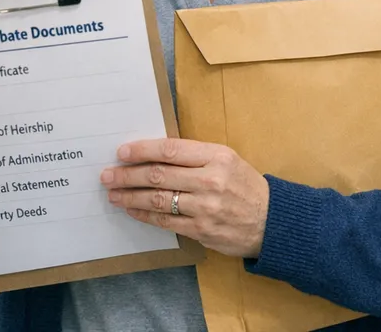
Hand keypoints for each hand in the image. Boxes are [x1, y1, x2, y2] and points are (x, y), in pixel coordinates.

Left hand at [101, 138, 269, 258]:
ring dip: (130, 196)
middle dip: (127, 175)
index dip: (141, 150)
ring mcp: (205, 208)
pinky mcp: (202, 231)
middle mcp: (210, 181)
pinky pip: (166, 221)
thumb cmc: (244, 185)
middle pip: (158, 175)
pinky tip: (131, 209)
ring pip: (158, 200)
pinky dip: (144, 214)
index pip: (170, 150)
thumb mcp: (226, 159)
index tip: (121, 152)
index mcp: (216, 157)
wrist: (273, 221)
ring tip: (113, 193)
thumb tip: (154, 154)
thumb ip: (194, 156)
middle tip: (107, 175)